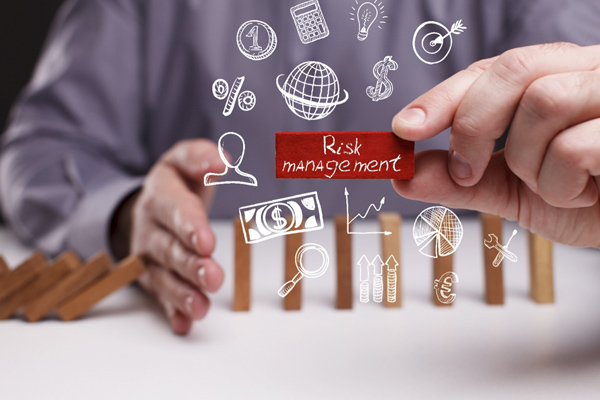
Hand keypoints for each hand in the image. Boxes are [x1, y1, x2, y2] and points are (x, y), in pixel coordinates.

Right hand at [111, 139, 225, 333]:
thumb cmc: (176, 183)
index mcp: (159, 195)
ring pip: (162, 276)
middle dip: (190, 265)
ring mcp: (148, 255)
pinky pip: (160, 296)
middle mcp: (149, 227)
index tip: (207, 242)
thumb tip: (222, 159)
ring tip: (201, 308)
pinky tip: (184, 324)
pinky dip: (171, 311)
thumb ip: (200, 157)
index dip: (190, 227)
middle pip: (169, 249)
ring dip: (181, 293)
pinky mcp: (152, 276)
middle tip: (213, 278)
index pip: (174, 210)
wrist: (149, 204)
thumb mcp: (184, 161)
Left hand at [392, 43, 599, 247]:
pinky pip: (575, 145)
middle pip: (512, 70)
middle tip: (466, 170)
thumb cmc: (590, 200)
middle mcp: (588, 72)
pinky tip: (586, 192)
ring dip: (530, 165)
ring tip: (554, 187)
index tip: (403, 129)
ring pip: (542, 104)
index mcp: (557, 78)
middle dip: (474, 125)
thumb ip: (464, 181)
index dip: (443, 97)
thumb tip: (406, 175)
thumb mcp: (517, 191)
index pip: (493, 70)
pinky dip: (563, 184)